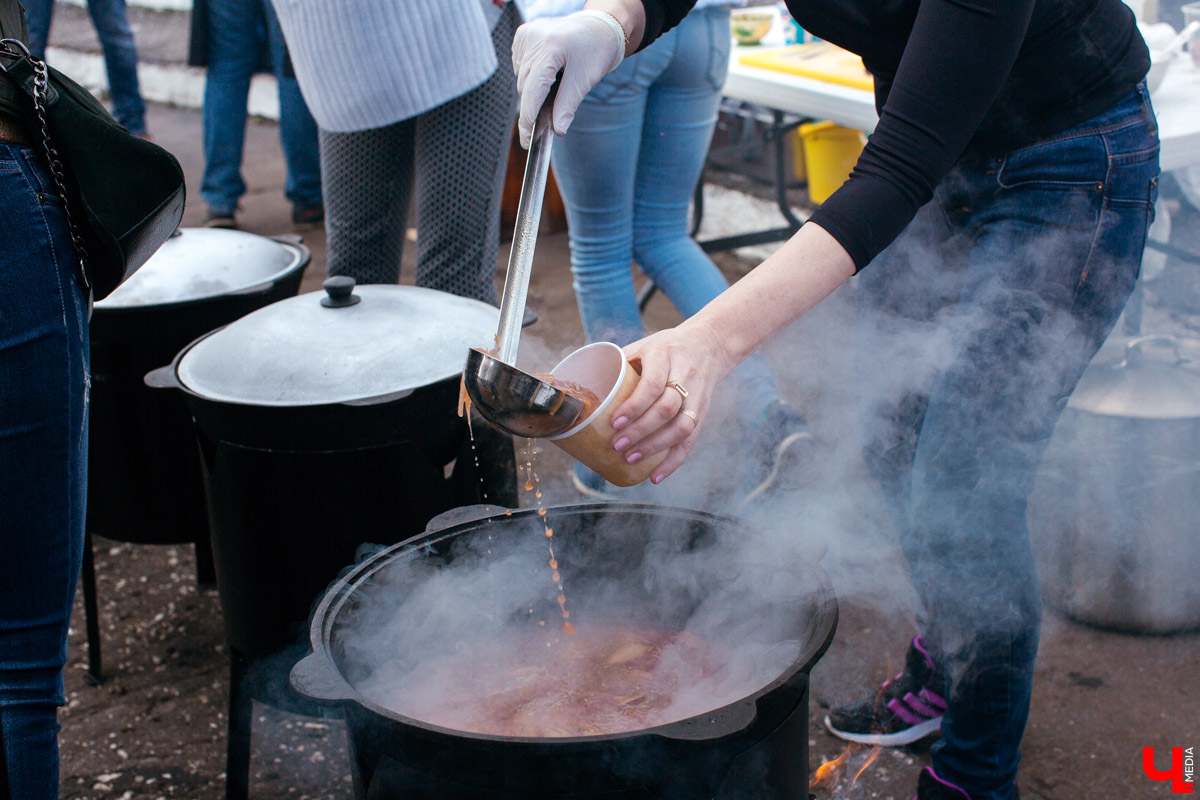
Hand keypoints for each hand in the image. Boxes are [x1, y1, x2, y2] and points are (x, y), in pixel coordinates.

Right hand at [511, 12, 624, 147]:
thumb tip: (558, 130)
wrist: (598, 27)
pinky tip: (548, 74)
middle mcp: (534, 38)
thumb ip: (568, 105)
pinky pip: (521, 68)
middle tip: (542, 128)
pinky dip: (531, 78)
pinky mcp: (523, 36)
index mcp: (551, 47)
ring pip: (521, 79)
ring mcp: (526, 36)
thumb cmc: (596, 50)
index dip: (529, 117)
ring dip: (533, 92)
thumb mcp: (585, 80)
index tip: (527, 140)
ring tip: (555, 87)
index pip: (533, 88)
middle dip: (533, 108)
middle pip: (525, 87)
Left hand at [610, 319, 735, 483]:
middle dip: (641, 431)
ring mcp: (697, 397)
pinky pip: (691, 441)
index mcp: (665, 355)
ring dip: (655, 447)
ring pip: (682, 427)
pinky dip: (673, 462)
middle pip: (666, 409)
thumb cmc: (667, 347)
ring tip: (631, 458)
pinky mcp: (703, 413)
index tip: (615, 421)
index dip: (634, 407)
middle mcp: (685, 376)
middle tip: (618, 445)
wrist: (709, 344)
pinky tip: (656, 476)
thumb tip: (588, 389)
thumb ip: (621, 365)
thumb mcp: (644, 345)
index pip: (652, 385)